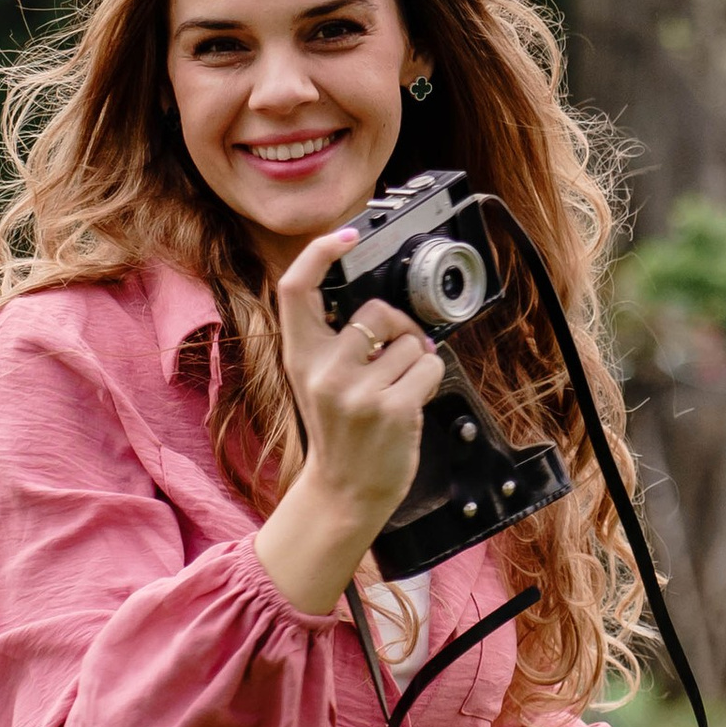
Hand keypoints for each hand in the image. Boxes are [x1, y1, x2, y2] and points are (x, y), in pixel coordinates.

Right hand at [255, 223, 441, 616]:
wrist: (344, 492)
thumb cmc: (339, 432)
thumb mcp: (317, 381)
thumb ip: (334, 341)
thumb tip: (377, 303)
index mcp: (300, 357)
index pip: (295, 289)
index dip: (319, 252)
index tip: (345, 235)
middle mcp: (324, 370)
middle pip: (376, 310)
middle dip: (399, 327)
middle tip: (397, 353)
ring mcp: (357, 391)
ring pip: (411, 342)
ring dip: (416, 361)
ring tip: (398, 389)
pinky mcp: (392, 409)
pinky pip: (429, 367)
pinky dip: (430, 379)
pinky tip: (412, 402)